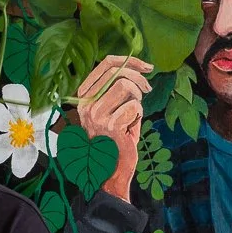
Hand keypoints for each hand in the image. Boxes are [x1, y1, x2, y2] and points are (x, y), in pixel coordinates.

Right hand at [74, 56, 152, 201]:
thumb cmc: (115, 139)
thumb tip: (137, 67)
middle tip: (147, 90)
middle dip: (139, 78)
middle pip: (117, 72)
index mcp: (84, 95)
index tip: (147, 66)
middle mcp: (85, 103)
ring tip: (134, 113)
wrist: (110, 171)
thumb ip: (119, 88)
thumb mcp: (113, 108)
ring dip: (137, 98)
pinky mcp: (109, 126)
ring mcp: (95, 114)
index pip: (106, 64)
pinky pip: (134, 107)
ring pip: (126, 86)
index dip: (130, 61)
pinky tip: (131, 127)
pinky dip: (138, 115)